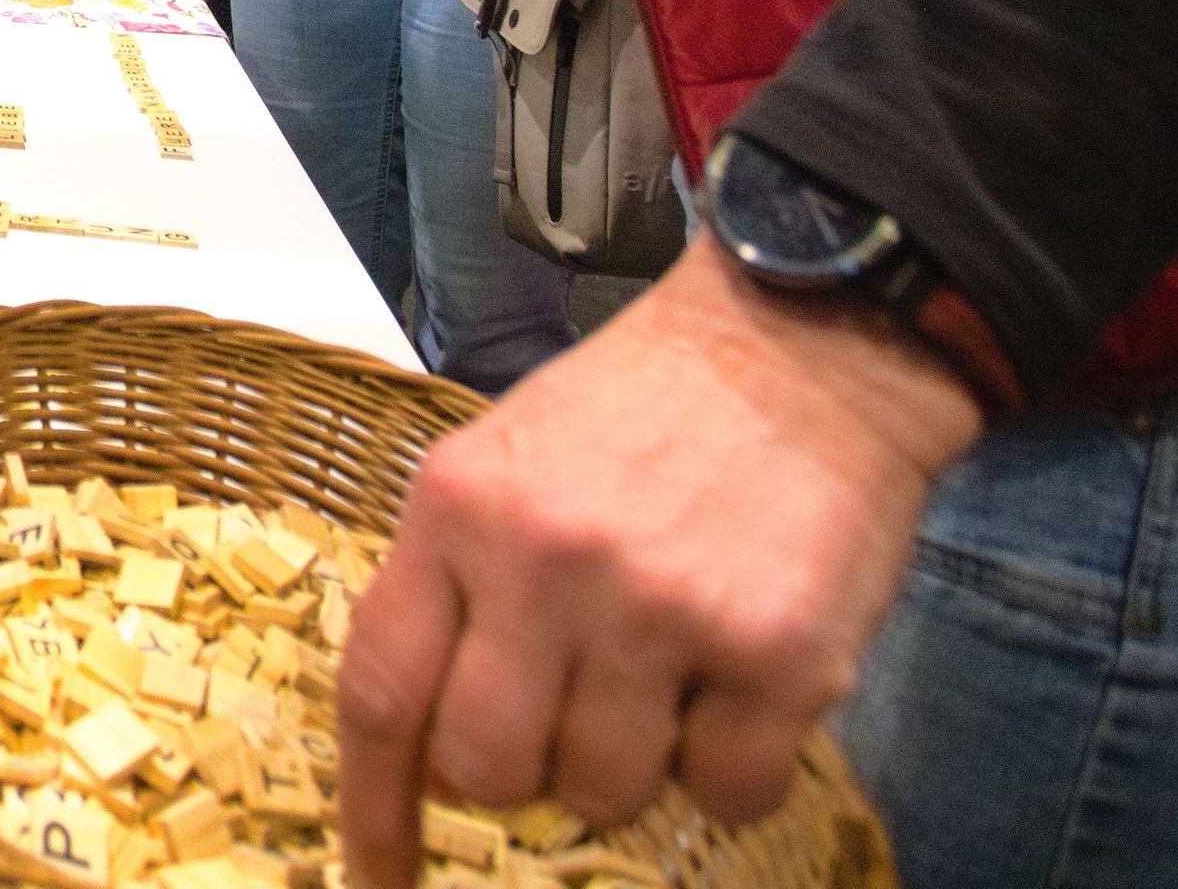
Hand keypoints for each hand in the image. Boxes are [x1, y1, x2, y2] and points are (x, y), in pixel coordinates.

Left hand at [331, 241, 984, 885]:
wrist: (803, 342)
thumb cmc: (646, 408)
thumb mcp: (508, 461)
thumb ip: (463, 585)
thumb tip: (441, 750)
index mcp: (460, 510)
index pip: (383, 692)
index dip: (374, 807)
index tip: (380, 877)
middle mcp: (546, 562)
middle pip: (489, 767)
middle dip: (525, 770)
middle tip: (571, 715)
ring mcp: (661, 611)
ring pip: (605, 792)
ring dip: (634, 763)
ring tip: (668, 671)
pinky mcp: (775, 653)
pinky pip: (727, 791)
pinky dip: (734, 767)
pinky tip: (741, 684)